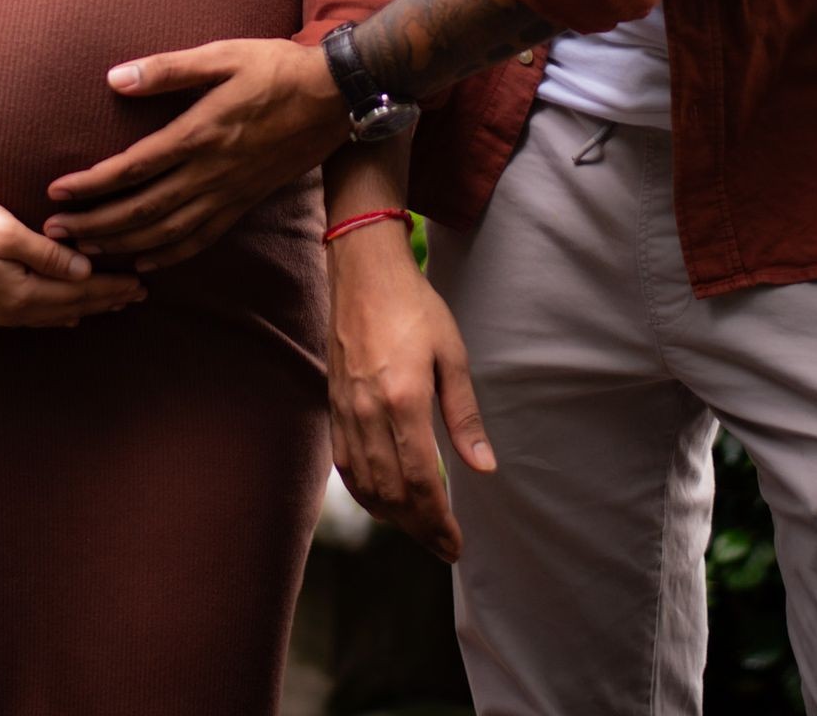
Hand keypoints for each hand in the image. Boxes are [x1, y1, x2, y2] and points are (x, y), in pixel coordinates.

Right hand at [0, 193, 146, 326]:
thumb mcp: (7, 233)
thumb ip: (48, 255)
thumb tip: (84, 272)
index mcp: (21, 292)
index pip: (78, 293)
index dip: (110, 288)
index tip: (139, 285)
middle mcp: (10, 309)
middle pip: (68, 308)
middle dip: (104, 301)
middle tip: (137, 297)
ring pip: (51, 315)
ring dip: (83, 309)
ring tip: (109, 306)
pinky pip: (30, 316)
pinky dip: (54, 315)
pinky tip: (63, 316)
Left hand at [44, 39, 350, 269]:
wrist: (334, 95)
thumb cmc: (275, 67)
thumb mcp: (221, 55)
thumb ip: (167, 69)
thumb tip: (115, 78)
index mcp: (199, 133)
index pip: (132, 168)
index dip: (92, 185)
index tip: (58, 193)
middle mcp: (211, 171)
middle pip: (142, 209)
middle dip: (95, 224)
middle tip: (56, 233)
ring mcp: (229, 192)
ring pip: (167, 231)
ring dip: (123, 244)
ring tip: (87, 250)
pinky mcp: (245, 201)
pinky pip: (202, 238)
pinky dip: (170, 255)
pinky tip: (145, 262)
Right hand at [329, 221, 494, 562]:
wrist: (363, 270)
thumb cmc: (414, 305)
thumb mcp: (452, 354)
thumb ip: (464, 416)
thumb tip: (483, 468)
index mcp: (404, 401)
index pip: (422, 483)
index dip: (439, 523)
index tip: (456, 544)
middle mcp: (369, 412)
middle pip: (392, 494)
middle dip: (420, 529)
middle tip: (443, 545)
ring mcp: (346, 410)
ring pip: (365, 486)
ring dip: (393, 517)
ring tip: (420, 528)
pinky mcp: (333, 404)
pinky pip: (345, 465)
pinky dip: (364, 492)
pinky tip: (383, 500)